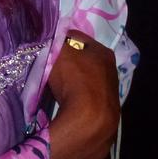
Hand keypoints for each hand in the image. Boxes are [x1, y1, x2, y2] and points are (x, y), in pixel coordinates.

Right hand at [48, 30, 119, 158]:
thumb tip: (50, 37)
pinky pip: (85, 97)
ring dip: (70, 80)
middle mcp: (111, 70)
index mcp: (103, 52)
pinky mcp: (106, 112)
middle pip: (81, 59)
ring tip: (54, 86)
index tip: (46, 47)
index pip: (76, 37)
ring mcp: (110, 92)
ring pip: (83, 79)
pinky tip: (65, 102)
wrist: (88, 121)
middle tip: (48, 66)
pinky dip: (75, 97)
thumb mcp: (59, 52)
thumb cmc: (74, 80)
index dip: (59, 40)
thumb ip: (55, 40)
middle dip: (65, 61)